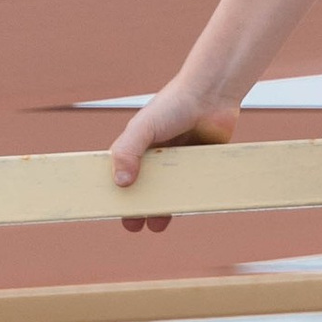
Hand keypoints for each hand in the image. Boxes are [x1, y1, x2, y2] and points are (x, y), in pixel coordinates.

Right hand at [106, 89, 238, 231]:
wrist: (213, 95)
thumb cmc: (174, 105)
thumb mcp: (143, 127)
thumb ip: (128, 151)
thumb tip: (121, 183)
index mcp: (137, 147)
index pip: (120, 174)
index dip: (114, 193)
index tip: (109, 210)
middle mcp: (156, 156)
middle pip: (144, 188)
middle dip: (137, 208)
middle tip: (134, 225)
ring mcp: (179, 162)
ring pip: (168, 192)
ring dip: (162, 209)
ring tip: (157, 226)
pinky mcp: (201, 165)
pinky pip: (193, 186)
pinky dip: (188, 199)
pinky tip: (185, 210)